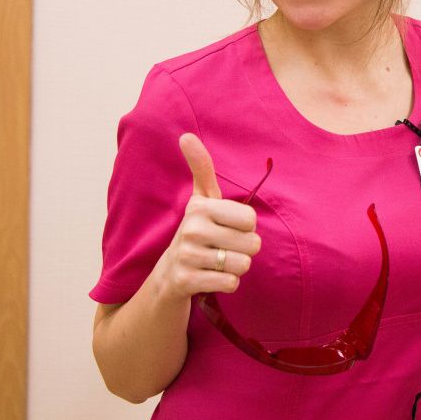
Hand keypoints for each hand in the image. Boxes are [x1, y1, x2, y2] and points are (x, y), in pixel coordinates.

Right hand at [156, 133, 259, 296]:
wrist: (168, 277)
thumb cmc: (195, 233)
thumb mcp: (200, 200)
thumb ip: (201, 168)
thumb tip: (186, 135)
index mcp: (199, 207)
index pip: (251, 219)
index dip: (246, 228)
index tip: (227, 228)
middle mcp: (191, 229)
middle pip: (252, 244)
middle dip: (243, 250)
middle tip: (222, 249)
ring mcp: (187, 256)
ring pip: (243, 265)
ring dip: (235, 268)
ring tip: (216, 263)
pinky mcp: (186, 281)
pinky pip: (231, 283)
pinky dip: (227, 284)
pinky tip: (210, 277)